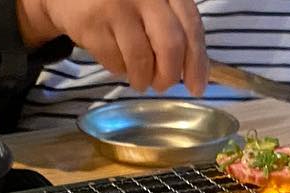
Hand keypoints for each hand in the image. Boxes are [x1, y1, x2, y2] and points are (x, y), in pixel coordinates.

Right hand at [17, 0, 208, 94]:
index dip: (197, 62)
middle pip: (170, 46)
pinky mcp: (92, 23)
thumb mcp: (152, 3)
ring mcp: (115, 6)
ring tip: (139, 79)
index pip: (190, 26)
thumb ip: (175, 27)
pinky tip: (116, 59)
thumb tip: (197, 73)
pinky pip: (115, 62)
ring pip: (142, 60)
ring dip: (143, 79)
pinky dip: (119, 70)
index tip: (197, 87)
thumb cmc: (121, 1)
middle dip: (169, 75)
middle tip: (162, 85)